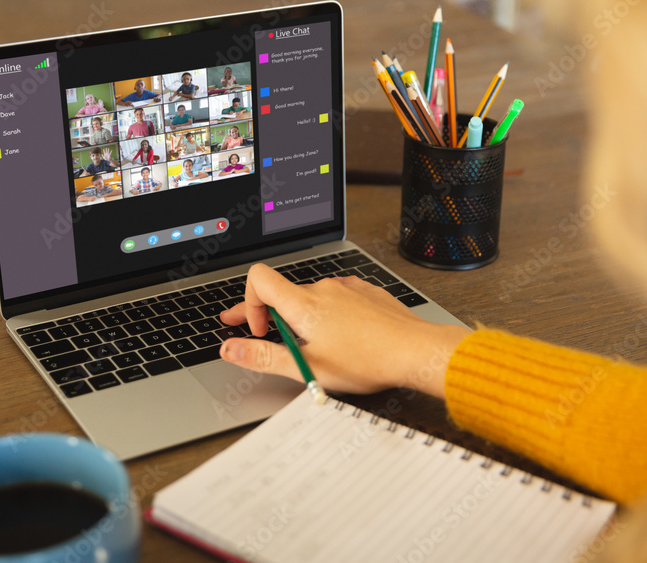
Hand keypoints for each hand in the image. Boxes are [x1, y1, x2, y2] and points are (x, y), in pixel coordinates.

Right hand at [218, 264, 466, 396]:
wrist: (415, 351)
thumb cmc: (366, 361)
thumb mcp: (307, 367)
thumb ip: (263, 356)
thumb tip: (230, 348)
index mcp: (303, 304)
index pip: (258, 279)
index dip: (248, 303)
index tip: (259, 329)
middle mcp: (323, 289)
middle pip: (283, 292)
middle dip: (268, 315)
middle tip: (257, 333)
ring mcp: (347, 289)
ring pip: (312, 297)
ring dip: (301, 316)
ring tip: (308, 343)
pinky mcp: (367, 293)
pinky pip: (338, 298)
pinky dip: (329, 314)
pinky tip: (339, 334)